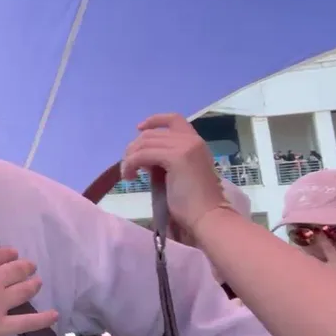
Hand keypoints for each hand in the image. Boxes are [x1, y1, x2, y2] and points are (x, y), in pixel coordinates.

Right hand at [0, 248, 58, 335]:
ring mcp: (0, 305)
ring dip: (33, 284)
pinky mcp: (2, 327)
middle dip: (25, 267)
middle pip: (15, 270)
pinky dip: (44, 319)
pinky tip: (55, 315)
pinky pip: (28, 322)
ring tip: (38, 283)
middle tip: (30, 267)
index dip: (8, 254)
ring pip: (24, 290)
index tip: (12, 255)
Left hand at [121, 113, 230, 231]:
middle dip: (134, 148)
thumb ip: (164, 160)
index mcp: (196, 142)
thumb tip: (143, 156)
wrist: (208, 215)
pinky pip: (143, 155)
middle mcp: (192, 140)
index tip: (139, 128)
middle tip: (128, 167)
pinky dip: (130, 164)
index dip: (154, 120)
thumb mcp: (178, 173)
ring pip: (144, 143)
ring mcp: (186, 147)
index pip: (174, 119)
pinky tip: (129, 176)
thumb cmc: (194, 202)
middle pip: (152, 134)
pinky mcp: (177, 157)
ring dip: (129, 158)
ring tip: (127, 174)